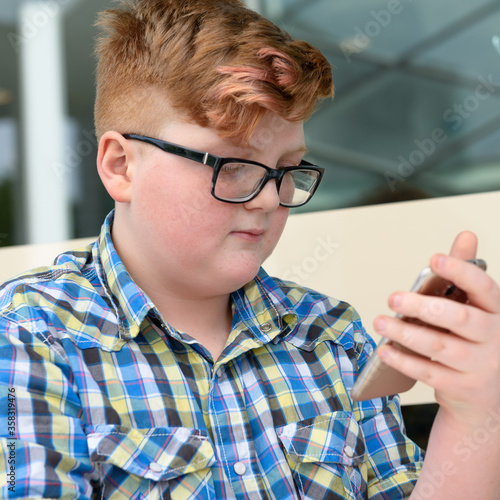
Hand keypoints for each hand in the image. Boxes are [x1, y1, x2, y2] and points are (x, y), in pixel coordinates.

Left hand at [374, 231, 499, 424]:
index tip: (434, 259)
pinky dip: (403, 360)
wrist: (486, 394)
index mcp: (496, 311)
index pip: (484, 287)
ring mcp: (480, 365)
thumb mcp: (473, 308)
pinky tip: (385, 350)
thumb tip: (466, 236)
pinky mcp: (462, 387)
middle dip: (422, 306)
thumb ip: (464, 275)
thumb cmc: (473, 340)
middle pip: (459, 318)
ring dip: (405, 333)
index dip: (461, 271)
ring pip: (440, 346)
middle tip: (393, 298)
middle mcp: (493, 337)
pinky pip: (429, 372)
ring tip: (381, 322)